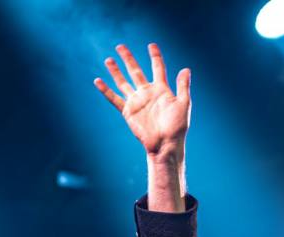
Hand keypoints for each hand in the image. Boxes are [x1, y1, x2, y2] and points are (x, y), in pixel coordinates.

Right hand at [94, 43, 190, 159]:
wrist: (166, 144)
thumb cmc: (177, 126)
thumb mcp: (183, 104)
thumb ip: (183, 86)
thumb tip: (186, 69)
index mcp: (162, 90)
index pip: (157, 68)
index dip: (155, 56)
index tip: (151, 45)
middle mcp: (147, 93)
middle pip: (136, 71)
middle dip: (129, 59)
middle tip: (120, 46)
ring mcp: (137, 102)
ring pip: (123, 82)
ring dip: (116, 71)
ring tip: (108, 59)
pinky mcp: (128, 112)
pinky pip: (114, 99)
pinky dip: (106, 90)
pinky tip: (98, 81)